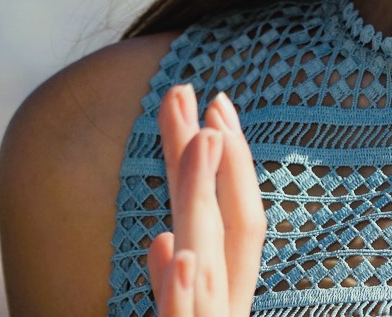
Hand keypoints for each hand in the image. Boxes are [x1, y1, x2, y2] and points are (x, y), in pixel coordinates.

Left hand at [146, 84, 263, 316]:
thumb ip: (172, 287)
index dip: (228, 163)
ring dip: (204, 198)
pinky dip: (180, 292)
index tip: (211, 105)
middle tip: (208, 96)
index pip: (230, 221)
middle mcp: (225, 308)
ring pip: (210, 266)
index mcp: (224, 295)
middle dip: (227, 160)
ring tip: (204, 136)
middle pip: (230, 227)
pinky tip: (173, 250)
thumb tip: (161, 238)